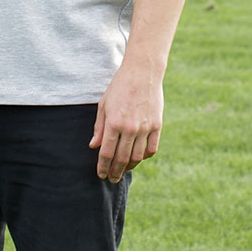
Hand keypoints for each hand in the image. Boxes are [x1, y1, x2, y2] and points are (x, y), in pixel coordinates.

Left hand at [89, 58, 162, 182]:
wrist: (142, 71)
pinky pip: (151, 149)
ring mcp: (145, 128)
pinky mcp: (157, 125)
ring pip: (137, 157)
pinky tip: (138, 157)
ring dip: (129, 167)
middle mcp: (130, 128)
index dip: (102, 167)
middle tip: (111, 179)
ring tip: (123, 170)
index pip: (106, 153)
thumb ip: (99, 127)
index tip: (101, 175)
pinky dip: (145, 157)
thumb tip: (94, 147)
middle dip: (115, 172)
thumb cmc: (119, 86)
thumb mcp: (104, 104)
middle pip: (121, 159)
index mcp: (114, 122)